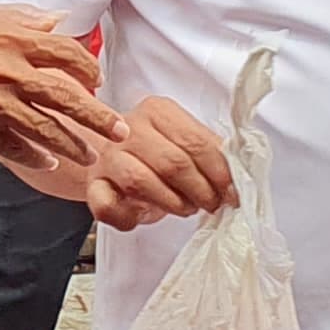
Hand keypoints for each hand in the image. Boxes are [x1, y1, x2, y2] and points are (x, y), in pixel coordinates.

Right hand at [0, 9, 121, 167]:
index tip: (97, 80)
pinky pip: (15, 148)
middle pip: (68, 98)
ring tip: (90, 155)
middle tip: (121, 131)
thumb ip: (19, 19)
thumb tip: (54, 21)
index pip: (66, 53)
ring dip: (73, 145)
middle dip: (100, 118)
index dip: (88, 69)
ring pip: (47, 130)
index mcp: (10, 39)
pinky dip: (35, 157)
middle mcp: (7, 71)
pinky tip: (48, 162)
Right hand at [78, 96, 233, 231]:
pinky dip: (128, 218)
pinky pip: (107, 206)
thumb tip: (237, 175)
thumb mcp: (182, 141)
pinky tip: (142, 217)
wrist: (107, 156)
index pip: (196, 141)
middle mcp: (128, 128)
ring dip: (172, 202)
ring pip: (140, 181)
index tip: (233, 192)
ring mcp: (107, 157)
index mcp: (157, 111)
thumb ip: (207, 151)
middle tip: (212, 204)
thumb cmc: (153, 152)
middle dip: (200, 190)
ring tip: (186, 208)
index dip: (219, 172)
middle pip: (173, 162)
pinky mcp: (92, 185)